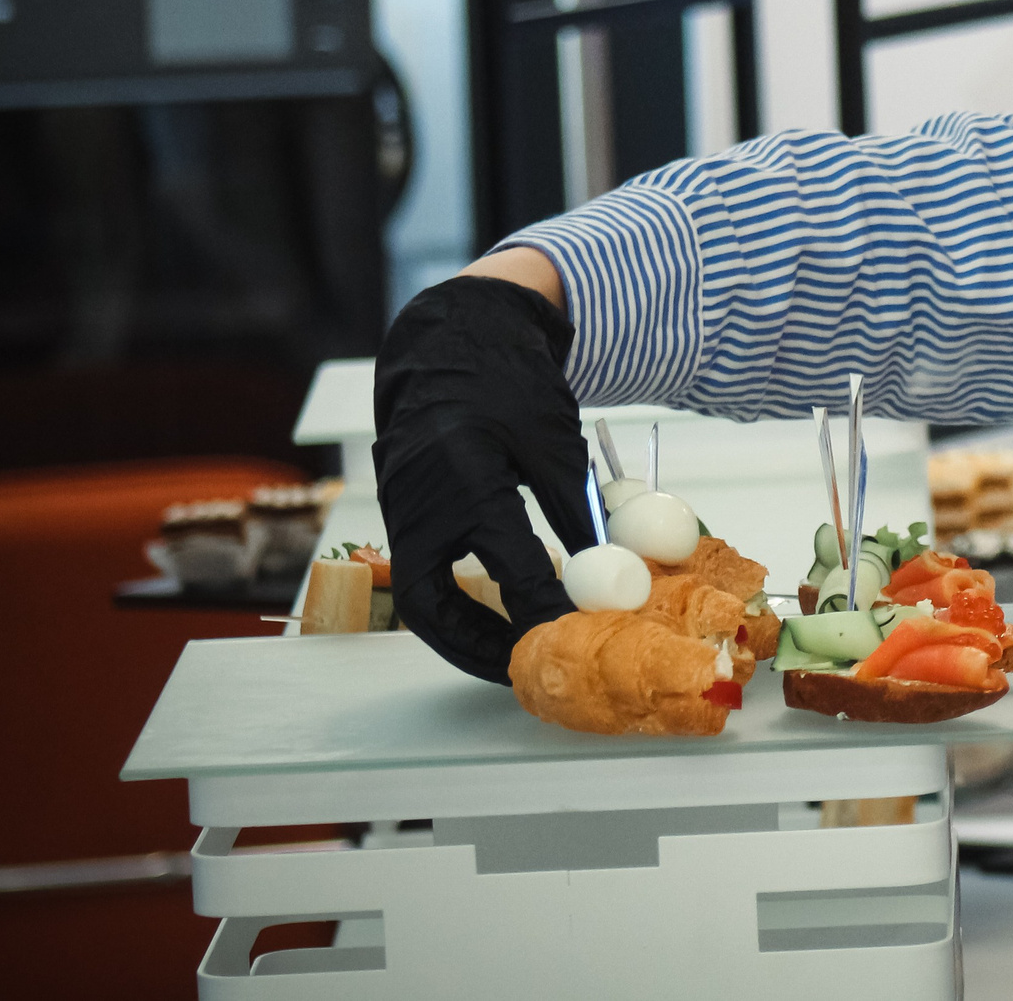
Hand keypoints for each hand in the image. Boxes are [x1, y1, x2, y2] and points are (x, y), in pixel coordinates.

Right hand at [372, 274, 593, 683]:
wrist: (450, 340)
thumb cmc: (508, 383)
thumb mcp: (554, 440)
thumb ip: (577, 507)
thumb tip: (610, 571)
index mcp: (467, 479)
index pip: (508, 566)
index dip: (544, 609)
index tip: (578, 635)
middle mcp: (421, 503)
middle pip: (432, 605)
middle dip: (478, 648)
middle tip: (526, 671)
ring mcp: (402, 509)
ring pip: (420, 596)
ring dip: (462, 634)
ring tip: (512, 656)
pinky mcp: (402, 510)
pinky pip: (421, 573)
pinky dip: (454, 603)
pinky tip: (493, 614)